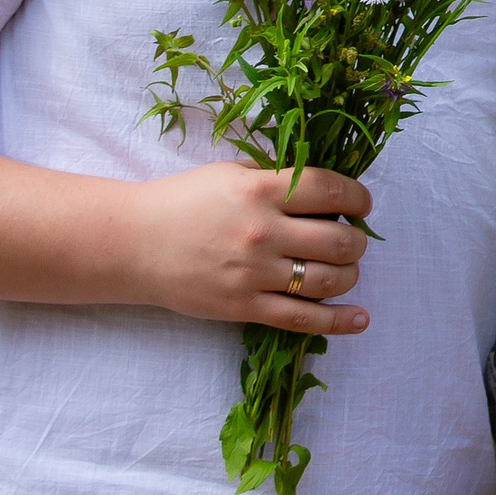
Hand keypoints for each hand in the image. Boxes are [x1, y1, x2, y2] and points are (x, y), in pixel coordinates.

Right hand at [119, 162, 372, 334]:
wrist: (133, 243)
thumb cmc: (182, 201)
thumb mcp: (231, 173)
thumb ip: (276, 177)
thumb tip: (326, 186)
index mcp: (260, 191)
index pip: (331, 191)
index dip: (359, 198)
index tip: (362, 205)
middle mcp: (262, 232)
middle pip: (339, 240)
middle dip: (356, 241)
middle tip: (350, 239)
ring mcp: (254, 274)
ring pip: (328, 280)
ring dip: (349, 274)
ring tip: (344, 268)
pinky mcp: (244, 307)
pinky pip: (303, 319)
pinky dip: (339, 321)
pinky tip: (360, 318)